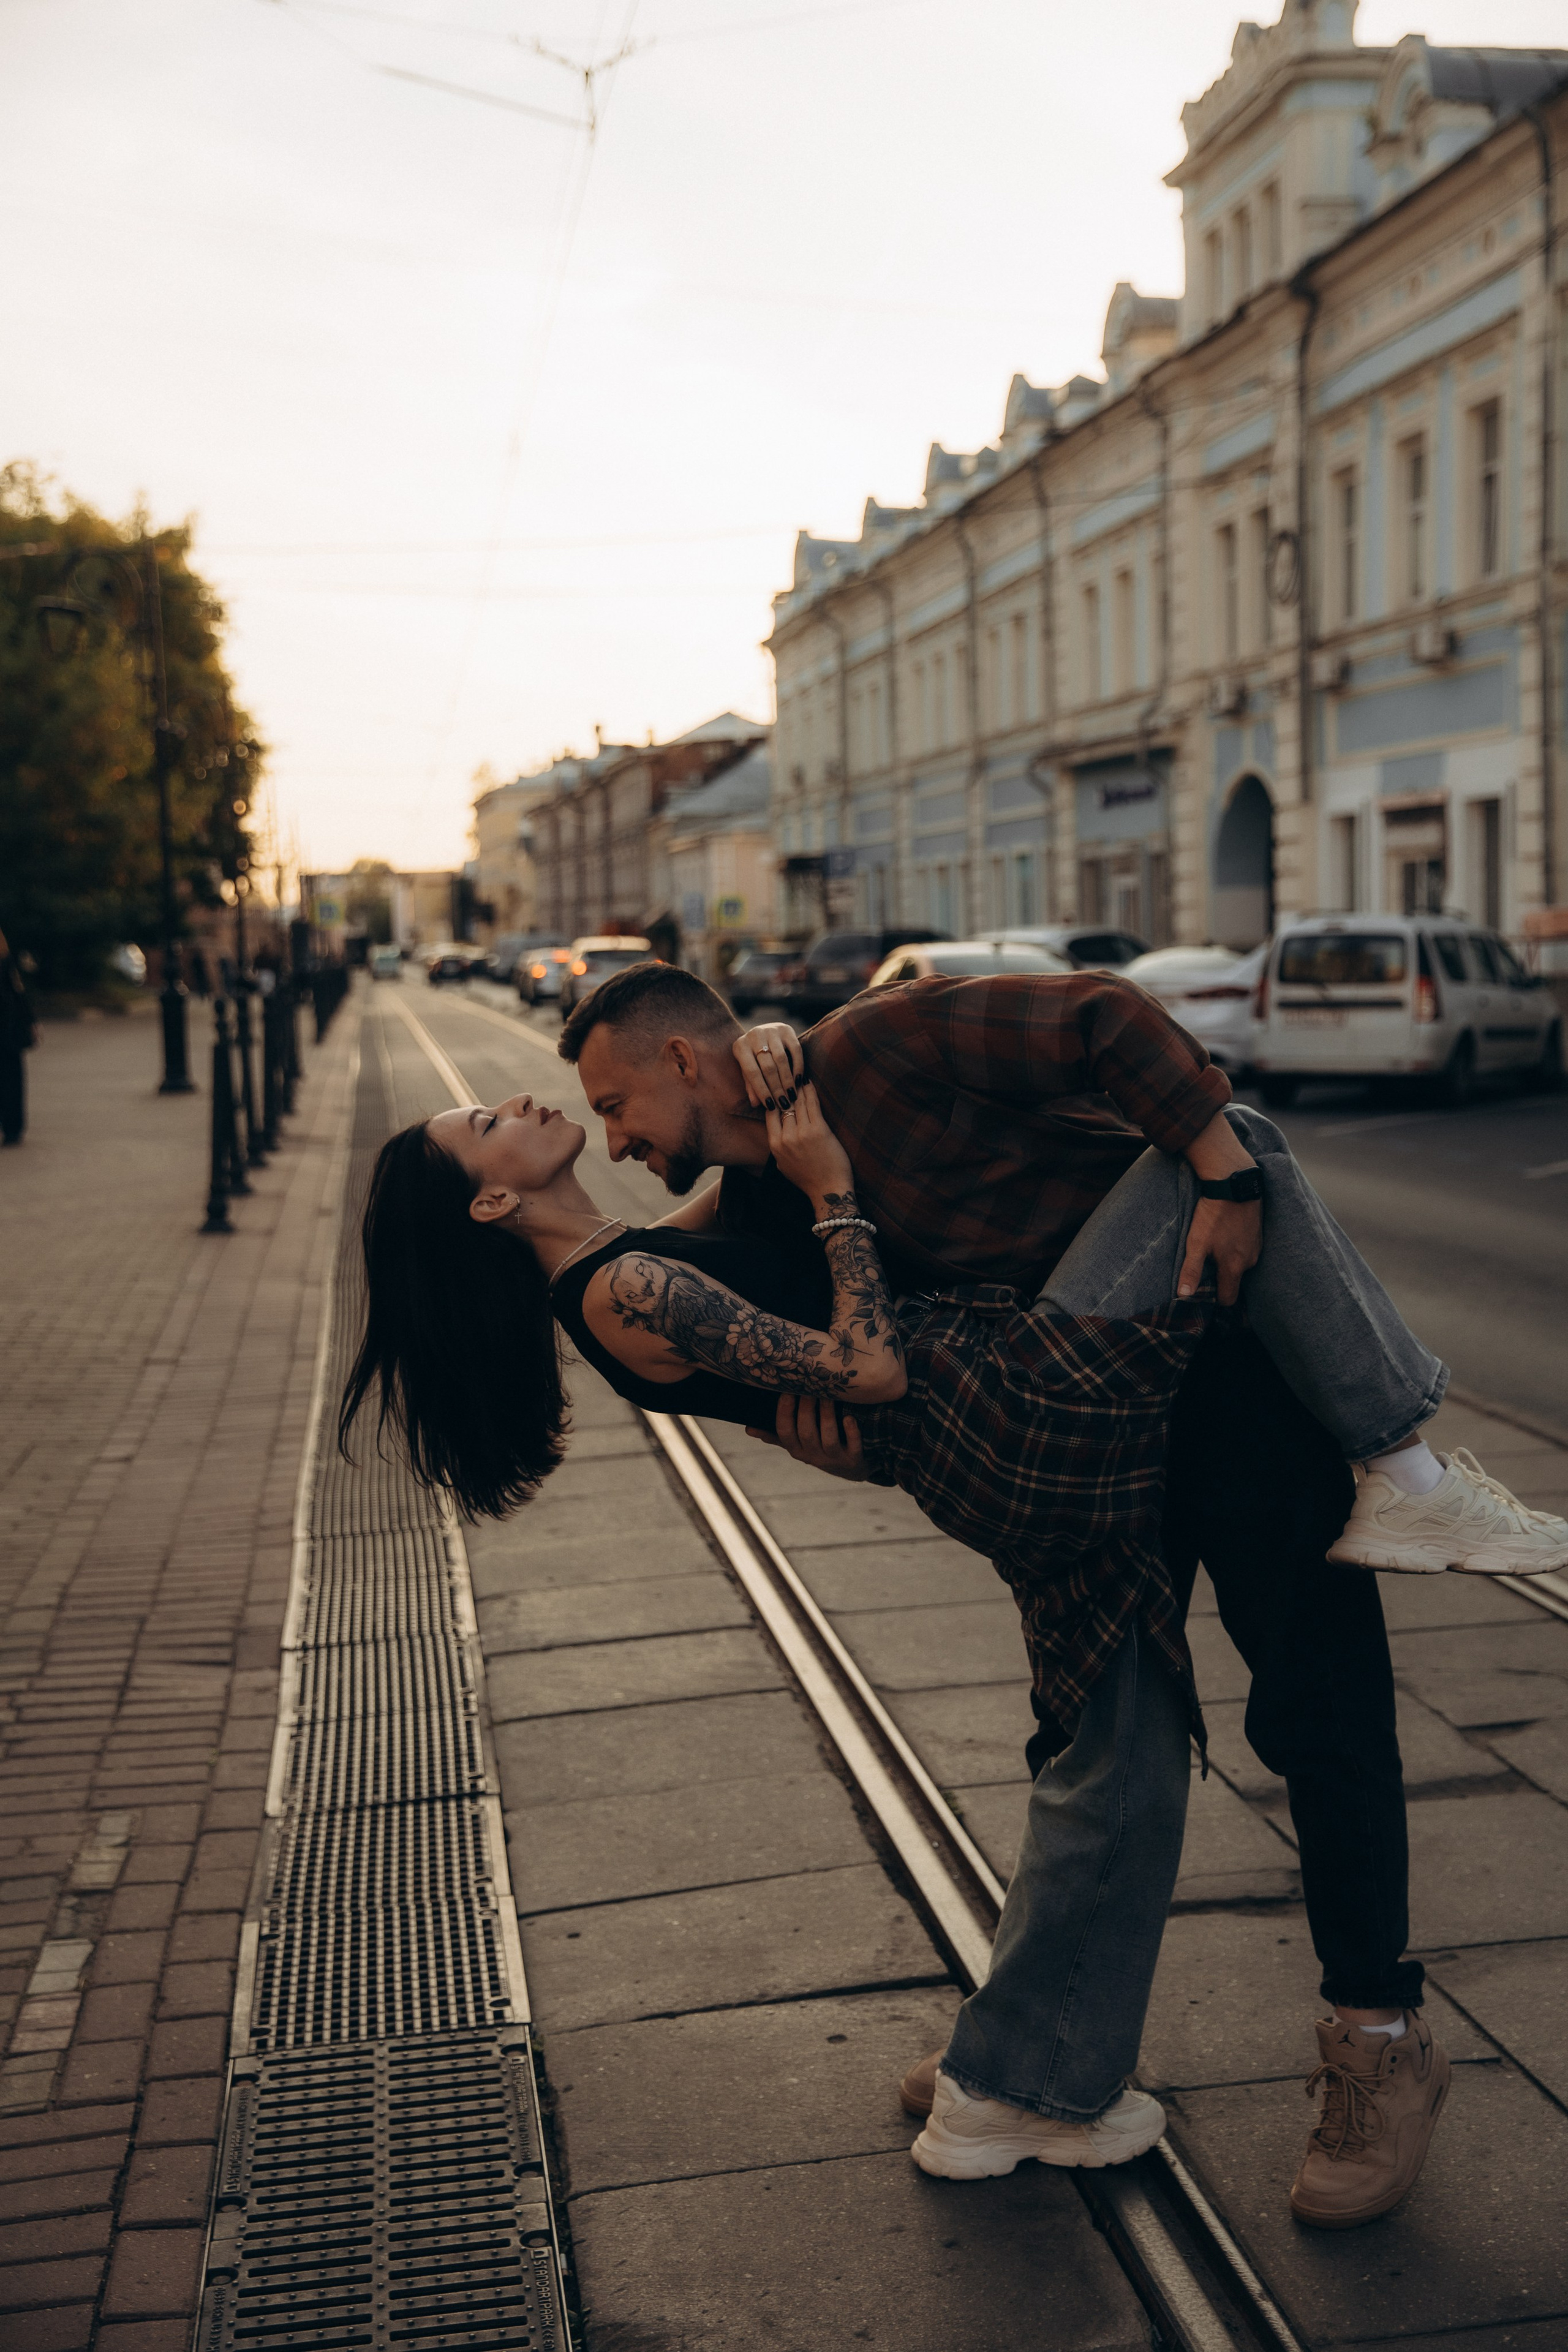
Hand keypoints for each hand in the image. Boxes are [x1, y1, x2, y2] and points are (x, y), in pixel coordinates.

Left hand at [733, 1021, 803, 1110]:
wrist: (763, 1031)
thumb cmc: (753, 1056)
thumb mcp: (747, 1068)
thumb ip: (751, 1085)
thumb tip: (756, 1103)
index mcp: (740, 1047)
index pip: (752, 1072)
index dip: (762, 1090)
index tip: (771, 1106)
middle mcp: (755, 1035)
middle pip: (768, 1067)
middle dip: (776, 1088)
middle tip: (784, 1104)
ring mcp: (771, 1030)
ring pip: (781, 1059)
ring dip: (788, 1080)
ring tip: (792, 1096)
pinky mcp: (787, 1029)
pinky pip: (796, 1050)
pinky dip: (798, 1066)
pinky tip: (799, 1081)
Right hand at [749, 1394, 868, 1480]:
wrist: (852, 1469)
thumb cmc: (820, 1449)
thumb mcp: (797, 1445)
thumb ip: (776, 1435)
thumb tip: (748, 1428)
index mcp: (797, 1450)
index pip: (785, 1432)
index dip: (784, 1412)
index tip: (786, 1390)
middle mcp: (814, 1456)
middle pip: (806, 1433)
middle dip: (806, 1408)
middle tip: (810, 1385)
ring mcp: (835, 1459)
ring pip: (828, 1438)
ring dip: (827, 1414)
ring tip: (828, 1394)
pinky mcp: (854, 1459)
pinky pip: (853, 1446)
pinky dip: (851, 1432)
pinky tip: (849, 1417)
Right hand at [764, 1081, 853, 1205]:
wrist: (829, 1191)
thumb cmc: (808, 1179)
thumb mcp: (784, 1165)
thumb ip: (778, 1148)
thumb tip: (775, 1133)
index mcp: (775, 1146)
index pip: (770, 1113)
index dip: (773, 1098)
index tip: (775, 1086)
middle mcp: (785, 1138)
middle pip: (782, 1105)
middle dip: (784, 1088)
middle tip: (785, 1072)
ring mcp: (801, 1134)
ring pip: (797, 1102)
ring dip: (797, 1086)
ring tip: (797, 1073)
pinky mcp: (818, 1130)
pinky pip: (812, 1104)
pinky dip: (810, 1091)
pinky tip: (808, 1081)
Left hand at [1177, 1197, 1260, 1305]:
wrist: (1234, 1185)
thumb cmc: (1213, 1216)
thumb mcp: (1196, 1243)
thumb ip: (1191, 1271)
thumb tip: (1184, 1295)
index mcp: (1234, 1268)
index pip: (1229, 1298)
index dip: (1216, 1299)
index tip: (1204, 1291)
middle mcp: (1250, 1261)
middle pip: (1234, 1280)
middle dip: (1220, 1277)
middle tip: (1204, 1263)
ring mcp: (1256, 1246)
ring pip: (1241, 1263)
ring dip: (1228, 1259)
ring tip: (1213, 1245)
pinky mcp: (1258, 1233)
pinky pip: (1246, 1248)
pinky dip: (1236, 1245)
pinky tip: (1225, 1233)